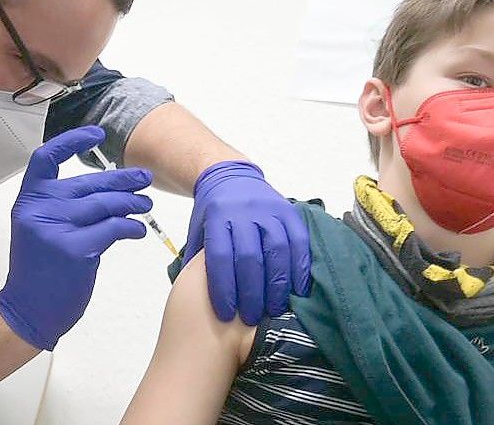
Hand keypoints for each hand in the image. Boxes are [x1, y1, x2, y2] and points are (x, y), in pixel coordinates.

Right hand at [0, 126, 152, 350]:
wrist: (28, 310)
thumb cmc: (40, 272)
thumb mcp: (42, 230)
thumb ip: (65, 207)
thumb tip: (110, 187)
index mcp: (28, 202)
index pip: (46, 158)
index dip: (72, 142)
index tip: (97, 135)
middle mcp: (38, 210)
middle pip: (88, 183)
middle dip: (122, 180)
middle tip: (144, 179)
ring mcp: (56, 229)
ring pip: (105, 204)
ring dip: (132, 203)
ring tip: (145, 205)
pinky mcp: (75, 250)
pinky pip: (113, 228)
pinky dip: (131, 227)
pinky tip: (138, 229)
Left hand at [183, 161, 310, 324]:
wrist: (230, 176)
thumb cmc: (212, 212)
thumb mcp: (198, 229)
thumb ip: (196, 259)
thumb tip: (194, 297)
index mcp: (216, 217)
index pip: (220, 257)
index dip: (223, 288)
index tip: (225, 313)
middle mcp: (243, 212)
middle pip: (249, 257)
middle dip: (251, 292)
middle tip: (251, 317)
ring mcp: (268, 210)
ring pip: (276, 250)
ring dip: (277, 284)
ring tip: (274, 309)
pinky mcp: (288, 211)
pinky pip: (298, 241)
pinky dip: (299, 267)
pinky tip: (297, 290)